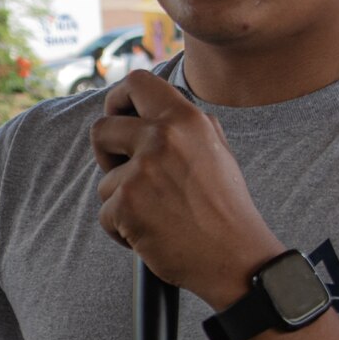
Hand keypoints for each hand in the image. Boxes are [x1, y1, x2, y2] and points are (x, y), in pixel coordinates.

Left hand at [89, 69, 279, 308]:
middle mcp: (162, 138)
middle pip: (101, 129)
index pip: (136, 82)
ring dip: (122, 201)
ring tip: (157, 216)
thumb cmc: (226, 208)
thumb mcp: (216, 150)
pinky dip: (123, 230)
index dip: (118, 98)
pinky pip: (106, 214)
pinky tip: (152, 235)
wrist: (237, 257)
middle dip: (106, 154)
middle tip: (124, 174)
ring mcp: (142, 172)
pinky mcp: (127, 205)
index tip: (118, 116)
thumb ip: (184, 124)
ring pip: (105, 181)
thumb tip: (148, 107)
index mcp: (186, 119)